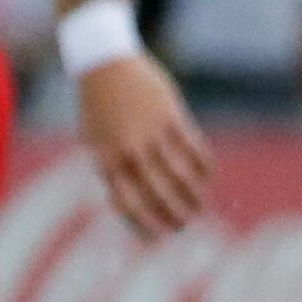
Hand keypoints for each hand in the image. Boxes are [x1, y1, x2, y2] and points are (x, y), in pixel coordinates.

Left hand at [76, 52, 214, 239]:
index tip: (161, 237)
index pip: (130, 203)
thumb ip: (110, 169)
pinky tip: (208, 175)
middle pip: (158, 193)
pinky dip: (203, 166)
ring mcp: (152, 133)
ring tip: (200, 205)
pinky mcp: (171, 116)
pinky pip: (193, 148)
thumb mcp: (94, 141)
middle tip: (186, 224)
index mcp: (107, 160)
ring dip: (194, 194)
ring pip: (180, 174)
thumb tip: (126, 202)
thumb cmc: (97, 106)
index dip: (147, 224)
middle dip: (175, 214)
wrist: (104, 64)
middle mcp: (130, 151)